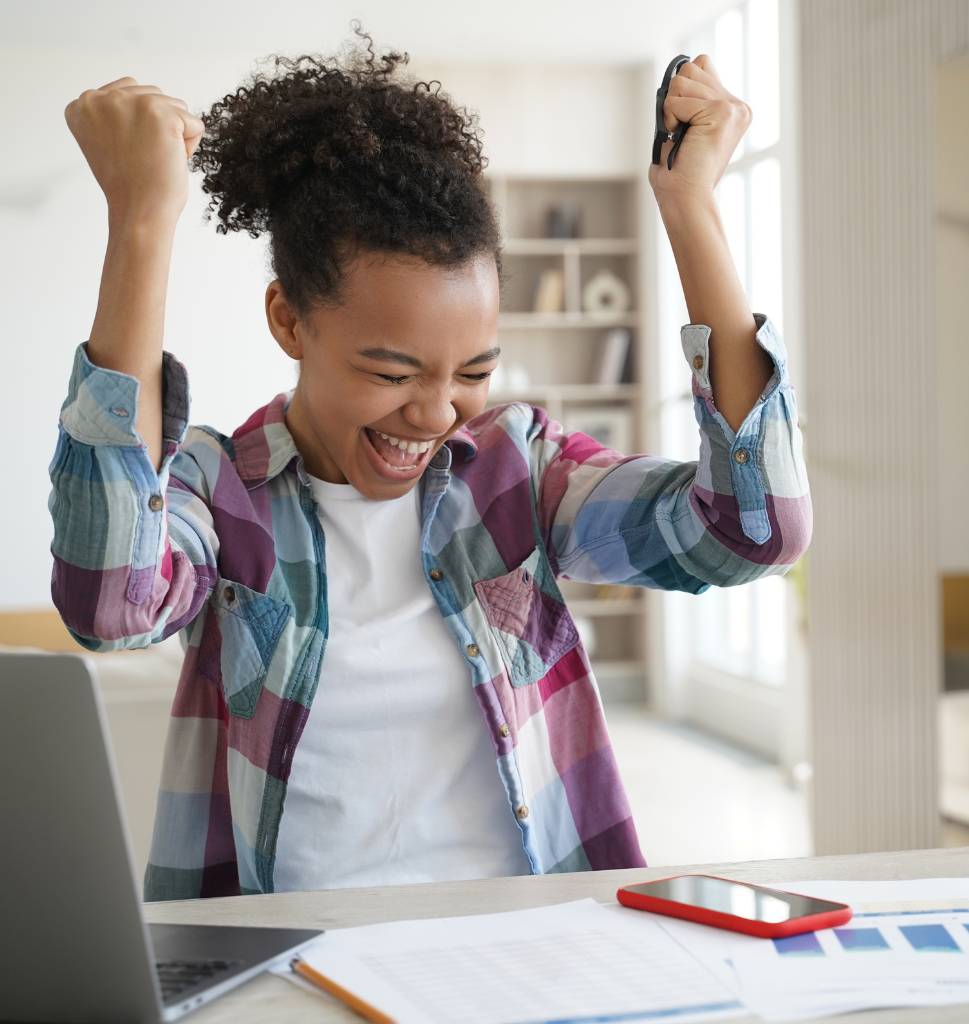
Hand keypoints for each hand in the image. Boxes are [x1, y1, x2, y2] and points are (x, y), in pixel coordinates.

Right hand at [64, 76, 204, 223]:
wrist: (138, 212)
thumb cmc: (130, 185)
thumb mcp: (110, 138)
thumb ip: (118, 113)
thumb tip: (144, 99)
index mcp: (83, 105)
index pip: (130, 93)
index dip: (139, 127)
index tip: (127, 152)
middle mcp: (100, 97)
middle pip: (154, 95)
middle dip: (159, 128)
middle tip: (143, 158)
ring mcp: (130, 102)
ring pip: (176, 106)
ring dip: (175, 135)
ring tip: (155, 158)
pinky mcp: (159, 113)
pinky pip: (195, 124)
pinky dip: (190, 146)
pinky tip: (169, 160)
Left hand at [648, 55, 751, 201]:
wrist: (684, 197)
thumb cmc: (677, 171)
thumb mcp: (684, 125)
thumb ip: (691, 95)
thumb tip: (686, 65)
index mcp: (732, 108)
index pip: (702, 64)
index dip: (682, 89)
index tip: (683, 121)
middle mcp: (737, 106)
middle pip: (692, 68)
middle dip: (674, 98)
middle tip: (680, 130)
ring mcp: (732, 108)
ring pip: (683, 79)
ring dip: (671, 109)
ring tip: (681, 135)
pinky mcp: (722, 113)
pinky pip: (677, 100)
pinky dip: (670, 119)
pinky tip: (680, 139)